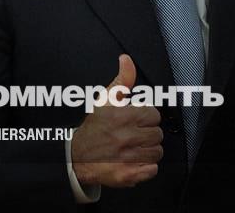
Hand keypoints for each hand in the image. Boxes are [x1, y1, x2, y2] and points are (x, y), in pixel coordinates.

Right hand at [71, 55, 163, 186]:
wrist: (76, 156)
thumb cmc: (94, 127)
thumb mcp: (106, 99)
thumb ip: (123, 79)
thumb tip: (126, 60)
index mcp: (123, 116)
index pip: (154, 115)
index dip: (147, 118)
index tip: (137, 121)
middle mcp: (125, 136)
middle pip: (157, 134)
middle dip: (148, 134)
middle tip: (135, 135)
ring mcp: (126, 157)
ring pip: (157, 152)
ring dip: (149, 150)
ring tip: (135, 148)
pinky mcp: (126, 174)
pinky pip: (152, 170)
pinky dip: (147, 168)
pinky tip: (135, 161)